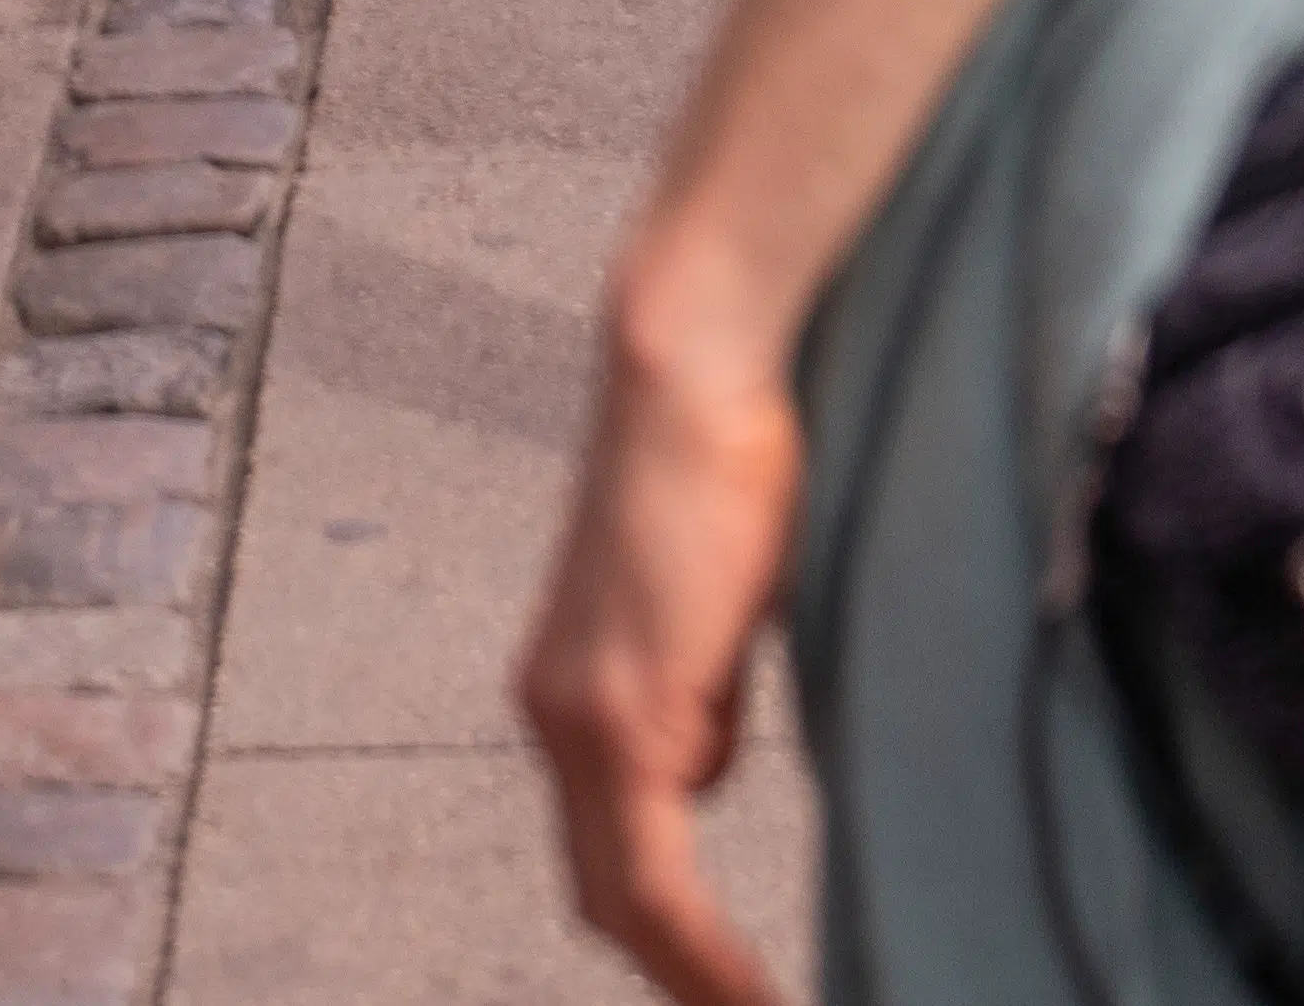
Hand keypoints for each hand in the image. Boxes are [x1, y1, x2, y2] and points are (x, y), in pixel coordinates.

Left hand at [520, 304, 805, 1005]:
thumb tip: (709, 769)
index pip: (608, 852)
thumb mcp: (719, 607)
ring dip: (691, 974)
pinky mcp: (619, 706)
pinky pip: (650, 874)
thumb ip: (703, 695)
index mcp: (574, 688)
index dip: (665, 940)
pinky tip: (749, 993)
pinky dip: (698, 951)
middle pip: (601, 895)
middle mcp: (554, 713)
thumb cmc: (727, 455)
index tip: (725, 988)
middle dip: (675, 972)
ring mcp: (577, 713)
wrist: (695, 361)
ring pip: (619, 898)